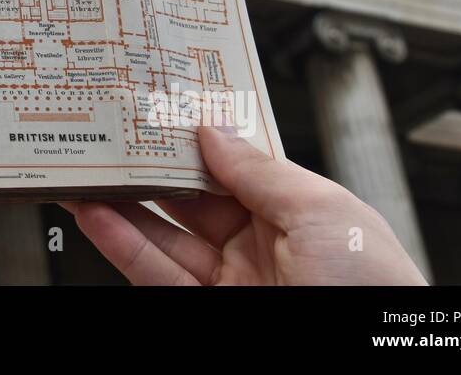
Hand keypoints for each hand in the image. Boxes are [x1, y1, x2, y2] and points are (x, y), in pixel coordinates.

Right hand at [65, 126, 427, 284]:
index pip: (235, 166)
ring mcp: (232, 282)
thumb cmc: (374, 290)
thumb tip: (214, 131)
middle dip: (148, 168)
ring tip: (86, 173)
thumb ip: (260, 170)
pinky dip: (121, 245)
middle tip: (109, 136)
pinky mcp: (206, 311)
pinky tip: (97, 218)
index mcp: (300, 214)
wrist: (371, 364)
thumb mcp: (323, 209)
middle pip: (190, 198)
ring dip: (121, 205)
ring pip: (163, 236)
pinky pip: (155, 274)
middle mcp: (262, 247)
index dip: (195, 139)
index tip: (159, 111)